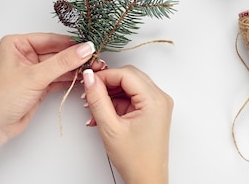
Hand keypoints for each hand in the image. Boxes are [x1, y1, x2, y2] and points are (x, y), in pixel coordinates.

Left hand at [0, 33, 98, 145]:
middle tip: (95, 59)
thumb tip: (83, 49)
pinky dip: (70, 79)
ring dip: (75, 69)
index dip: (71, 43)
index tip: (90, 45)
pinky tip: (82, 79)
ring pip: (59, 66)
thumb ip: (62, 62)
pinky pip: (58, 78)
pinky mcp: (38, 85)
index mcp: (17, 44)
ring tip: (93, 69)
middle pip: (57, 52)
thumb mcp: (34, 76)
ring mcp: (32, 70)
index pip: (51, 39)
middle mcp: (24, 54)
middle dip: (76, 57)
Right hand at [83, 65, 172, 183]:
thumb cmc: (136, 159)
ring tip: (94, 107)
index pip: (126, 74)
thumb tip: (91, 78)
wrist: (147, 179)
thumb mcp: (110, 127)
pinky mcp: (153, 111)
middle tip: (90, 92)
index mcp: (154, 100)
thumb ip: (98, 99)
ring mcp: (157, 104)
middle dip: (107, 84)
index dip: (105, 76)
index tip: (89, 80)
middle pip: (129, 77)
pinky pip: (133, 97)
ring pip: (129, 86)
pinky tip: (104, 113)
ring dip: (110, 94)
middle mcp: (160, 99)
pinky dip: (117, 102)